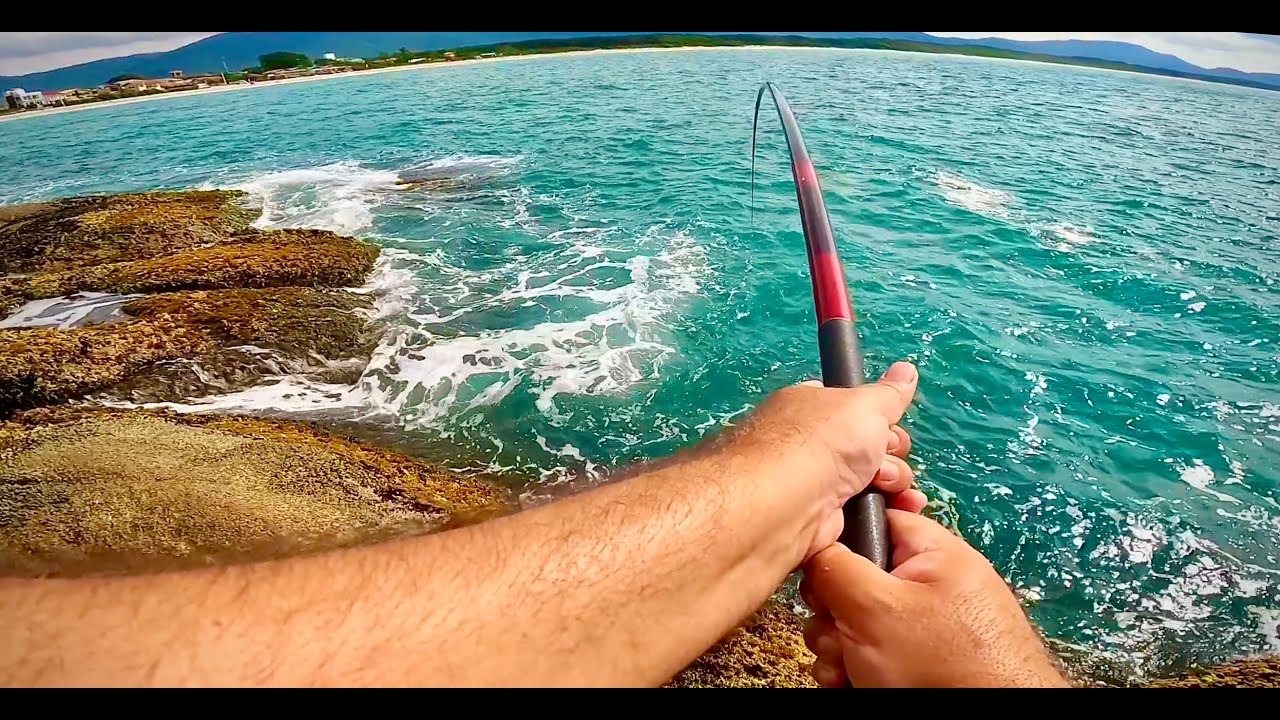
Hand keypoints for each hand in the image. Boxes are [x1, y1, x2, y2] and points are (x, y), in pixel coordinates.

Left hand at [723, 361, 925, 559]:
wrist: (787, 503)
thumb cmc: (822, 441)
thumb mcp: (864, 405)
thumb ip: (888, 393)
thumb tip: (906, 369)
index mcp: (810, 408)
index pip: (853, 409)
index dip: (878, 417)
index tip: (888, 423)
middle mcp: (808, 444)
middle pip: (870, 445)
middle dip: (889, 451)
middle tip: (882, 456)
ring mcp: (816, 483)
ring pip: (874, 480)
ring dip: (894, 481)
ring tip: (884, 484)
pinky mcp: (824, 519)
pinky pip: (866, 511)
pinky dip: (886, 511)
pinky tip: (897, 510)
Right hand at [801, 510, 1068, 687]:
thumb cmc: (943, 664)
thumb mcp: (874, 607)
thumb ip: (835, 566)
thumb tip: (812, 545)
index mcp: (932, 553)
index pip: (874, 520)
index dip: (837, 542)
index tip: (820, 572)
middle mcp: (930, 585)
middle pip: (857, 579)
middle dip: (831, 612)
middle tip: (836, 634)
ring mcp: (926, 627)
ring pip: (858, 622)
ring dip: (836, 646)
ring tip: (844, 669)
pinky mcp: (920, 661)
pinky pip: (874, 652)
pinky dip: (855, 668)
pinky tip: (850, 683)